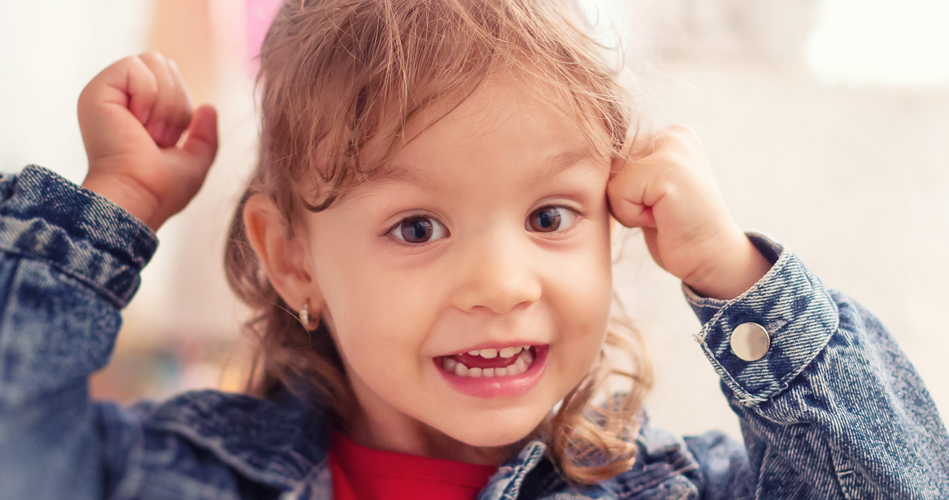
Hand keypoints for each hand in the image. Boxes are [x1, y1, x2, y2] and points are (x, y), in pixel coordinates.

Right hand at [78, 52, 217, 230]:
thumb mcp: (193, 162)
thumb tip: (208, 107)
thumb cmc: (162, 189)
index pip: (172, 77)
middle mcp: (118, 98)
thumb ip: (204, 136)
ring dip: (164, 103)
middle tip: (158, 136)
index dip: (181, 106)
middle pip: (164, 63)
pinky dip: (149, 97)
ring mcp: (105, 92)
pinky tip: (137, 123)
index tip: (167, 140)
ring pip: (154, 61)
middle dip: (175, 103)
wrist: (138, 197)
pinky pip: (137, 67)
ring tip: (148, 132)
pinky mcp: (96, 90)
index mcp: (135, 111)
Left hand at [607, 125, 771, 299]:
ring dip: (627, 208)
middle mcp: (673, 135)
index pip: (611, 156)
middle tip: (659, 212)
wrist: (712, 259)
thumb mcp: (648, 190)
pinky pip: (618, 192)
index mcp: (670, 135)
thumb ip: (626, 169)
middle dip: (623, 198)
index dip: (623, 191)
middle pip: (607, 165)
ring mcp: (673, 149)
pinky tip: (662, 220)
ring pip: (610, 179)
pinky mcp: (668, 170)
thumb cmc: (675, 231)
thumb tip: (581, 159)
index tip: (657, 204)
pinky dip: (631, 216)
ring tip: (660, 215)